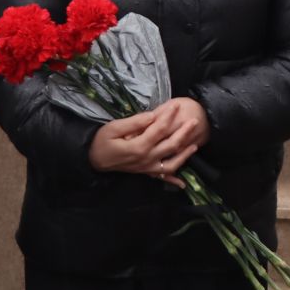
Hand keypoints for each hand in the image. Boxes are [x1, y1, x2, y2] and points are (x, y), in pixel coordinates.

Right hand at [88, 101, 206, 182]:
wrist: (93, 160)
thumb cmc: (102, 142)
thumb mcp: (114, 128)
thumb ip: (135, 122)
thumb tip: (153, 115)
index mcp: (139, 146)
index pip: (159, 129)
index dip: (169, 116)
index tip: (177, 105)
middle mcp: (147, 158)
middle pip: (171, 145)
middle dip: (184, 132)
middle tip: (195, 121)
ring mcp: (147, 168)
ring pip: (172, 163)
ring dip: (185, 155)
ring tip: (195, 145)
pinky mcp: (145, 172)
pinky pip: (162, 178)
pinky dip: (174, 181)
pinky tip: (183, 183)